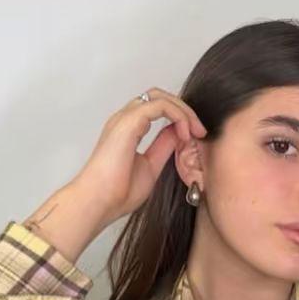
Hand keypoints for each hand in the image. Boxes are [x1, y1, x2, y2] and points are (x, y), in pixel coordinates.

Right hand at [72, 87, 207, 223]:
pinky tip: (185, 134)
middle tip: (199, 130)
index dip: (180, 118)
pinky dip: (178, 115)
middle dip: (184, 109)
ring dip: (183, 111)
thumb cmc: (117, 193)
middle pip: (159, 97)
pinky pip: (161, 105)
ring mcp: (125, 119)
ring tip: (195, 131)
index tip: (195, 137)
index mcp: (128, 129)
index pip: (157, 109)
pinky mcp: (129, 122)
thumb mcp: (151, 166)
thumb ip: (163, 147)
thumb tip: (178, 134)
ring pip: (161, 97)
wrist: (98, 202)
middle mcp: (125, 120)